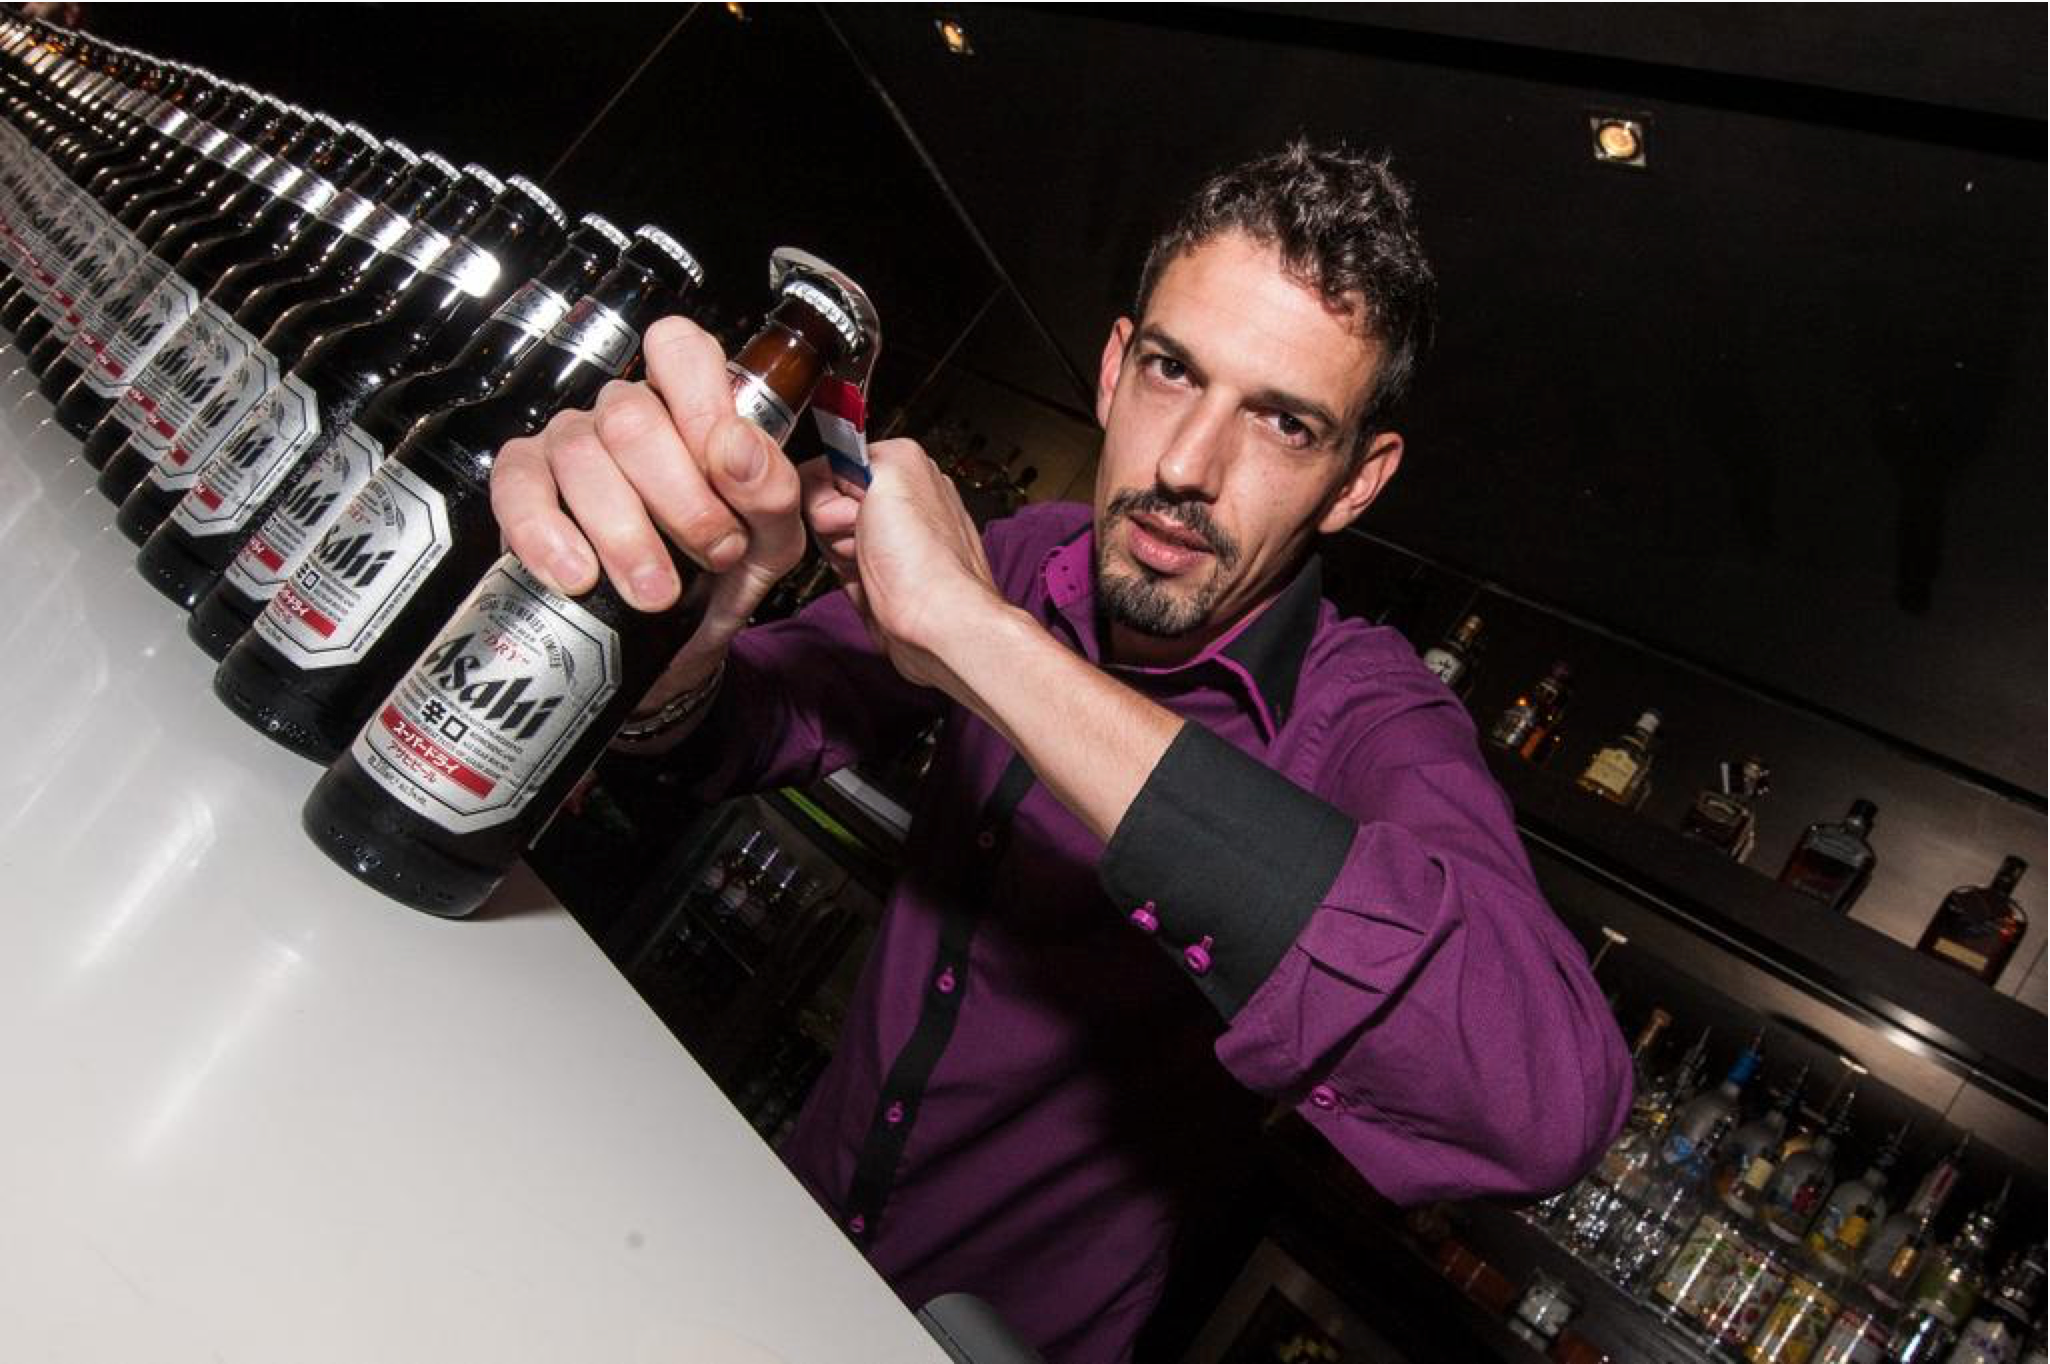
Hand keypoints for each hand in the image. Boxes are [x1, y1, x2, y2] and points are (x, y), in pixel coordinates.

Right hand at [490, 315, 804, 690]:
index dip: (703, 404)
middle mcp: (624, 413)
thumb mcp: (771, 541)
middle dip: (681, 499)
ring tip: (655, 592)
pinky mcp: (520, 484)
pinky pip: (518, 488)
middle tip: (713, 556)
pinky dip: (546, 535)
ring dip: (624, 534)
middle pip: (633, 418)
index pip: (680, 350)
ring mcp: (567, 442)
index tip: (727, 473)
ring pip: (581, 455)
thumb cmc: (720, 576)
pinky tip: (578, 577)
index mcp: (688, 407)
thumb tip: (736, 446)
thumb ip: (771, 491)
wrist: (671, 648)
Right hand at [844, 438, 1009, 695]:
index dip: (831, 487)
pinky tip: (867, 584)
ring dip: (840, 553)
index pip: (836, 462)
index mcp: (906, 468)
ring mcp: (892, 542)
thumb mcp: (888, 474)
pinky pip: (840, 569)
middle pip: (829, 502)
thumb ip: (853, 453)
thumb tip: (822, 466)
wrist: (937, 628)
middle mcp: (903, 502)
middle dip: (834, 523)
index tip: (847, 506)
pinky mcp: (881, 576)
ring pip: (831, 537)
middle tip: (861, 536)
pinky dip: (846, 578)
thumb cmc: (926, 561)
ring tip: (869, 563)